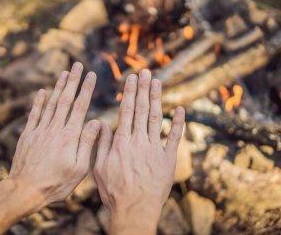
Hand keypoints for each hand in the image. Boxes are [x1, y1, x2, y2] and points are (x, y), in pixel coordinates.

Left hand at [8, 62, 100, 213]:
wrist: (25, 190)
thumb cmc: (56, 183)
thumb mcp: (79, 168)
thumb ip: (87, 143)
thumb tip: (95, 122)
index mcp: (70, 137)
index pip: (80, 107)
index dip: (86, 89)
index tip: (91, 75)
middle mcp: (55, 129)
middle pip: (66, 100)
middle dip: (73, 81)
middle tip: (78, 65)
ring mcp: (40, 131)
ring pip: (51, 104)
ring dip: (58, 87)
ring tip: (64, 72)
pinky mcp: (28, 135)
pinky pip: (34, 114)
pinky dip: (38, 101)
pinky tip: (42, 91)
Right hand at [93, 69, 184, 234]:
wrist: (135, 209)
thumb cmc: (115, 191)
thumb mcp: (100, 168)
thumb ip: (103, 145)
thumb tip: (103, 125)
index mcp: (122, 142)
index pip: (126, 111)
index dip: (130, 93)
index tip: (131, 78)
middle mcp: (139, 141)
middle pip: (141, 109)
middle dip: (143, 89)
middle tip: (145, 72)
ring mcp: (155, 148)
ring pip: (156, 118)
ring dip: (157, 98)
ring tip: (157, 82)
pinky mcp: (168, 158)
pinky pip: (174, 137)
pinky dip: (178, 123)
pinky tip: (180, 109)